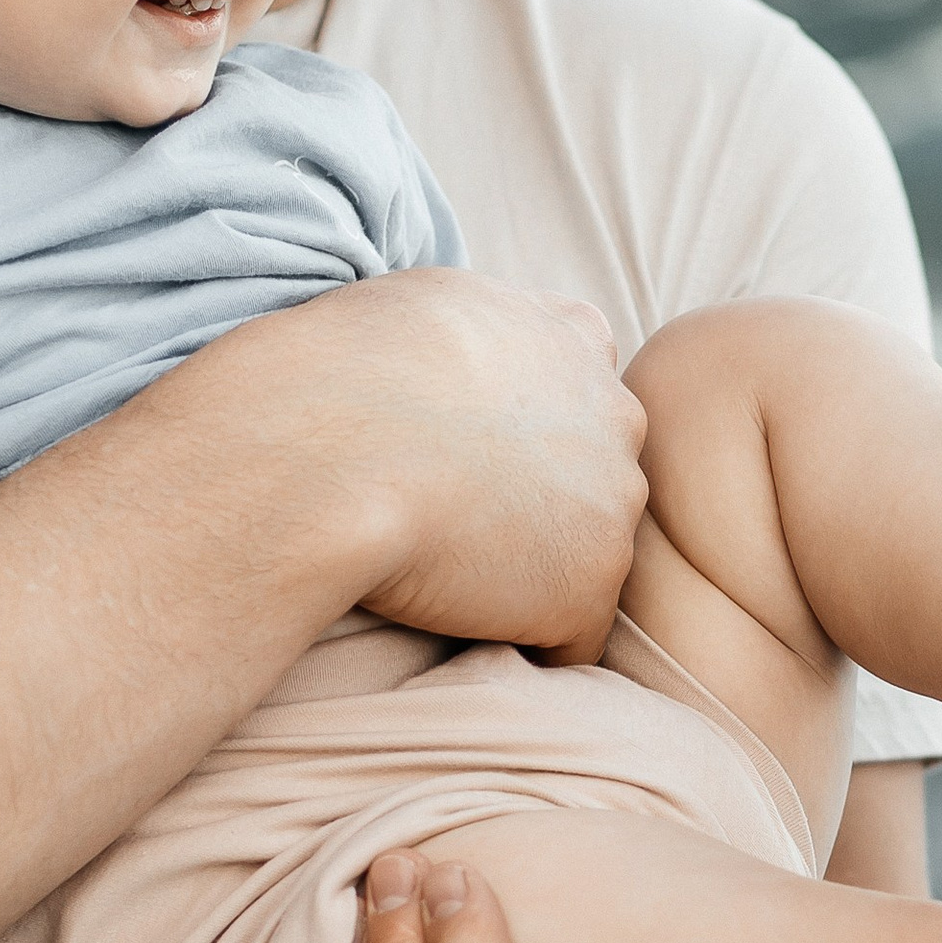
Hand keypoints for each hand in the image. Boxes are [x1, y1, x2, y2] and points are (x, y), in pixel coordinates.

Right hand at [285, 270, 647, 662]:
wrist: (326, 453)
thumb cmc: (340, 373)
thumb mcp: (420, 302)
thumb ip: (475, 330)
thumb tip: (462, 360)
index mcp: (573, 339)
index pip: (577, 391)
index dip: (521, 432)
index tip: (464, 454)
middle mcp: (616, 414)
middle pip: (592, 475)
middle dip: (538, 500)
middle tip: (448, 517)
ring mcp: (612, 506)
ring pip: (585, 554)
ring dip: (531, 571)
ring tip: (442, 572)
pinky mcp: (587, 589)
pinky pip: (569, 635)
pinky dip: (522, 640)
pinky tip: (459, 629)